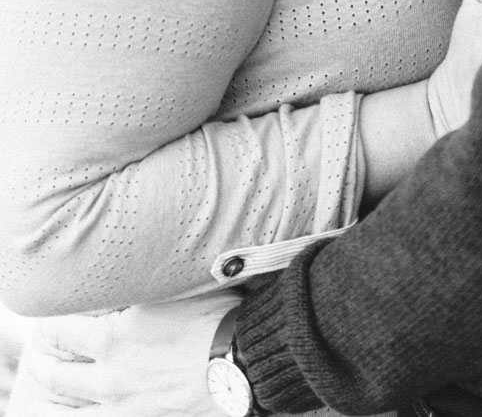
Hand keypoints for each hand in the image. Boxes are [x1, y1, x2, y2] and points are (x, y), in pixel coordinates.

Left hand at [8, 293, 239, 416]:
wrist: (244, 360)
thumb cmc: (213, 315)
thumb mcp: (170, 289)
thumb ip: (137, 285)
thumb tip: (119, 273)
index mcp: (112, 339)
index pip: (59, 333)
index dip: (50, 326)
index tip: (50, 320)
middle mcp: (110, 377)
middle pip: (58, 378)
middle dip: (45, 365)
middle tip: (43, 356)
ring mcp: (125, 406)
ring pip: (73, 413)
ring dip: (59, 402)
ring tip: (56, 395)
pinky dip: (91, 414)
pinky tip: (94, 408)